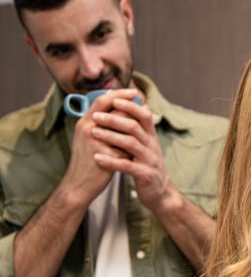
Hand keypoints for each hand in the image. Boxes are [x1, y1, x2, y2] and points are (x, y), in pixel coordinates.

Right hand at [63, 88, 137, 204]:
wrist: (79, 184)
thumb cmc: (88, 161)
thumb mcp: (90, 139)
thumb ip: (101, 125)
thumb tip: (120, 111)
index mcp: (84, 122)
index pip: (102, 100)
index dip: (119, 94)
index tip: (134, 92)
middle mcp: (86, 128)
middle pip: (112, 109)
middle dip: (130, 107)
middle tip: (144, 104)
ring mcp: (93, 141)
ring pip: (120, 128)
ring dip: (131, 129)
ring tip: (142, 131)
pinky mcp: (100, 155)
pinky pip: (122, 149)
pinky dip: (129, 152)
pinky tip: (134, 156)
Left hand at [91, 95, 173, 212]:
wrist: (160, 192)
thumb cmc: (146, 165)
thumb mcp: (145, 146)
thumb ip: (137, 130)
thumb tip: (124, 109)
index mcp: (151, 136)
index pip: (144, 115)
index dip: (130, 105)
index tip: (113, 99)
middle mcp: (152, 145)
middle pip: (134, 127)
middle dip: (114, 119)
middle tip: (95, 116)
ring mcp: (150, 160)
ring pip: (130, 144)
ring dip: (110, 137)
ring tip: (94, 133)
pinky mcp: (145, 175)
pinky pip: (127, 166)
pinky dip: (111, 161)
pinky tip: (97, 158)